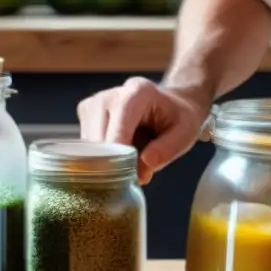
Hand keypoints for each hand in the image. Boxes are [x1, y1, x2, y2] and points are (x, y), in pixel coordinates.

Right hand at [76, 77, 207, 183]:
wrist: (170, 102)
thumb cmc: (177, 117)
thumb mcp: (185, 133)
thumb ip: (167, 150)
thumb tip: (141, 170)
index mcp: (137, 93)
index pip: (118, 130)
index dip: (121, 158)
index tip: (133, 177)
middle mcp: (110, 95)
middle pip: (99, 140)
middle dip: (114, 163)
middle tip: (136, 174)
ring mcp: (94, 102)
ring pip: (89, 145)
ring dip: (106, 160)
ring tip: (131, 158)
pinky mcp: (86, 112)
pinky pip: (85, 144)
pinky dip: (100, 155)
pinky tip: (118, 152)